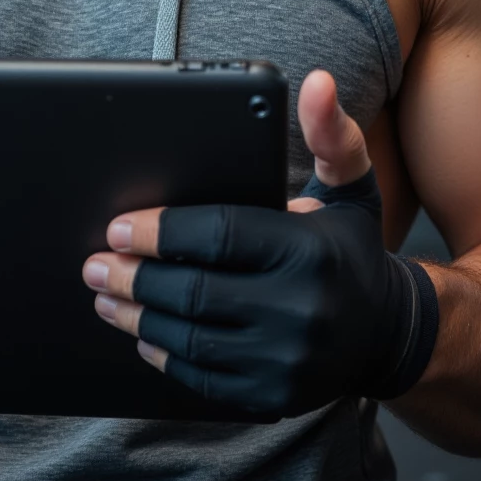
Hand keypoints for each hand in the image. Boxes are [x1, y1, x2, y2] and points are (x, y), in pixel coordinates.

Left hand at [81, 69, 426, 417]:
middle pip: (194, 290)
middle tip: (92, 261)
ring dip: (137, 315)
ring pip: (191, 337)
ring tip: (104, 294)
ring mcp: (287, 362)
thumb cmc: (349, 247)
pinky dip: (165, 353)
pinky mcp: (273, 398)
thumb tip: (317, 81)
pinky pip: (203, 377)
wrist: (388, 333)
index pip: (219, 236)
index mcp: (309, 251)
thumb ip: (328, 132)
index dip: (160, 231)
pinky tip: (141, 332)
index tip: (115, 226)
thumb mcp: (348, 185)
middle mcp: (301, 310)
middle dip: (134, 275)